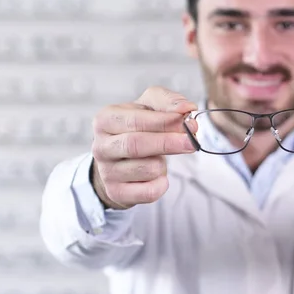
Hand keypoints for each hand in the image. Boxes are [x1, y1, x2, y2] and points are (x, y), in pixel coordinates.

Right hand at [90, 86, 197, 208]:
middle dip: (169, 142)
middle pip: (137, 145)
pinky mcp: (117, 192)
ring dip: (164, 164)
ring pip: (147, 169)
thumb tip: (187, 107)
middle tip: (192, 142)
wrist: (120, 160)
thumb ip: (168, 102)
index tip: (188, 123)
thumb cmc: (138, 128)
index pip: (136, 121)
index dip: (165, 122)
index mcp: (105, 120)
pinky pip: (149, 192)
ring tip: (161, 158)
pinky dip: (162, 184)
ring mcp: (107, 172)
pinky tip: (158, 176)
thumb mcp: (149, 107)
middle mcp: (101, 146)